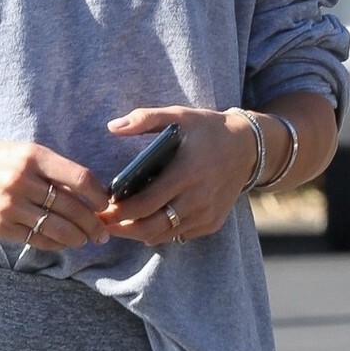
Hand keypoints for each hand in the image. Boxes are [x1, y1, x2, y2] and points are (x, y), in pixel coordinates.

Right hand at [0, 136, 111, 247]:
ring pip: (59, 228)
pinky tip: (61, 242)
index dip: (100, 196)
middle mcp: (23, 180)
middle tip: (103, 232)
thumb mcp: (20, 153)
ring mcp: (11, 205)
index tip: (106, 205)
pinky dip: (55, 243)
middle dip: (94, 224)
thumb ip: (51, 172)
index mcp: (33, 156)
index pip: (80, 178)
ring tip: (84, 239)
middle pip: (73, 208)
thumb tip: (87, 194)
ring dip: (78, 238)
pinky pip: (38, 239)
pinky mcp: (1, 226)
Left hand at [102, 105, 259, 245]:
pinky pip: (180, 235)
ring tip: (121, 224)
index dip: (118, 211)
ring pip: (164, 235)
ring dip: (138, 233)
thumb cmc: (208, 129)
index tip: (101, 208)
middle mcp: (197, 199)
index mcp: (185, 174)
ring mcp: (206, 214)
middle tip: (103, 223)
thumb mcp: (178, 115)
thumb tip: (113, 127)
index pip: (143, 204)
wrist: (248, 147)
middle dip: (122, 229)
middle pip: (150, 227)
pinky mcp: (213, 222)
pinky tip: (149, 221)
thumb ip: (145, 119)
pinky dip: (161, 232)